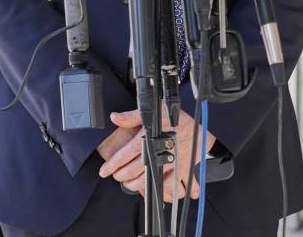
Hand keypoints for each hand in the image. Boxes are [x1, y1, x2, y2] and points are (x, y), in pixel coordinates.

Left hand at [98, 106, 216, 201]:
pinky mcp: (181, 169)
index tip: (104, 171)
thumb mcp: (153, 111)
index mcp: (150, 137)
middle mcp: (160, 151)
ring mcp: (171, 162)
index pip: (126, 154)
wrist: (199, 125)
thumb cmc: (175, 118)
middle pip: (135, 170)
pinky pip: (169, 185)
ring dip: (136, 185)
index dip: (113, 164)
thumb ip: (132, 116)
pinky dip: (160, 192)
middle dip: (122, 175)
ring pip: (148, 179)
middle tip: (116, 176)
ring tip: (129, 184)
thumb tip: (115, 117)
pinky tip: (151, 191)